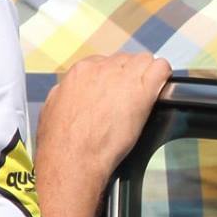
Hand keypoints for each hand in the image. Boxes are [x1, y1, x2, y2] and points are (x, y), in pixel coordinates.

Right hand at [37, 52, 172, 177]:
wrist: (74, 156)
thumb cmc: (61, 141)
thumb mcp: (52, 108)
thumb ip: (65, 93)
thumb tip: (71, 92)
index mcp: (80, 72)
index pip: (106, 63)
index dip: (114, 78)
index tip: (117, 92)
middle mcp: (102, 69)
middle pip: (126, 61)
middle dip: (130, 77)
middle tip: (131, 98)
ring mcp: (124, 77)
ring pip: (144, 61)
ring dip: (147, 74)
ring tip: (146, 94)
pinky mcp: (143, 91)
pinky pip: (161, 68)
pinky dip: (163, 75)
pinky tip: (162, 87)